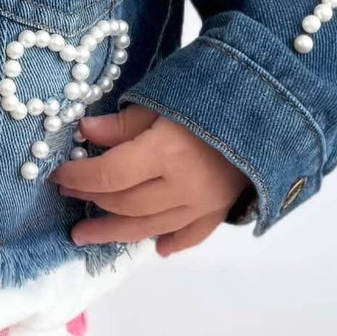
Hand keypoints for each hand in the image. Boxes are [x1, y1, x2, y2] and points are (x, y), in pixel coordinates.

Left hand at [53, 104, 247, 257]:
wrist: (278, 99)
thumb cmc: (217, 86)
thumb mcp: (165, 94)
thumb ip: (125, 123)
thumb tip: (85, 133)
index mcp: (166, 153)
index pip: (109, 176)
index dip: (79, 178)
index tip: (58, 176)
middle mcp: (183, 186)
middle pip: (126, 205)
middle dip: (93, 202)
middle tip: (68, 199)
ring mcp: (205, 202)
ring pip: (151, 227)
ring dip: (116, 232)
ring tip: (87, 236)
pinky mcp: (223, 207)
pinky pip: (194, 233)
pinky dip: (174, 242)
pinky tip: (159, 249)